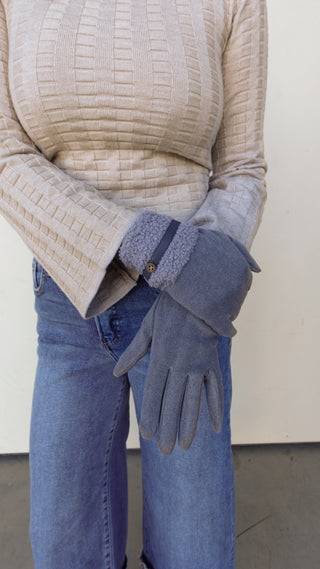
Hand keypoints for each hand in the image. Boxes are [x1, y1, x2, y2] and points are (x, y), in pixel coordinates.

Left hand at [113, 292, 223, 454]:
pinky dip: (216, 408)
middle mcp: (180, 364)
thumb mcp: (148, 326)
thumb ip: (133, 351)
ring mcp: (199, 364)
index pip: (154, 392)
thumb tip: (116, 373)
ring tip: (185, 446)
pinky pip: (215, 388)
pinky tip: (215, 427)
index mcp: (162, 356)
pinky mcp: (212, 362)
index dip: (151, 414)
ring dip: (190, 424)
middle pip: (174, 401)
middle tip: (165, 451)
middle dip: (169, 427)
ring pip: (194, 400)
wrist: (200, 291)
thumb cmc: (170, 308)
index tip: (148, 435)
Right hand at [165, 228, 260, 336]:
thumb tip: (258, 270)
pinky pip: (225, 329)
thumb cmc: (195, 244)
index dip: (226, 290)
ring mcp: (228, 300)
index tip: (211, 289)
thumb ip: (243, 254)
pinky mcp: (214, 313)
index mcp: (244, 272)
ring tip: (202, 308)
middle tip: (203, 298)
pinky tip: (214, 329)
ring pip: (230, 315)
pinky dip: (223, 330)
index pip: (241, 289)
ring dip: (220, 314)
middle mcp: (240, 286)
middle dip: (224, 302)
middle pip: (236, 302)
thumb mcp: (225, 241)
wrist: (173, 251)